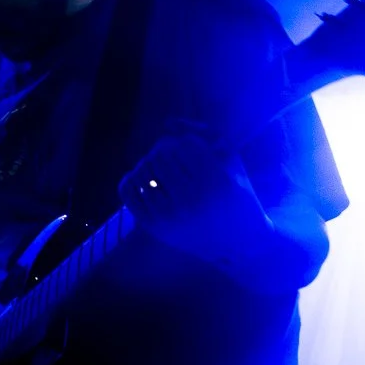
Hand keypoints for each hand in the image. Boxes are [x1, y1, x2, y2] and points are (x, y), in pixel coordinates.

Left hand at [120, 121, 273, 265]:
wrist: (237, 242)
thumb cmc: (234, 190)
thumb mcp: (230, 157)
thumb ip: (202, 131)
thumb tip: (167, 123)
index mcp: (215, 183)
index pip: (184, 144)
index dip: (187, 141)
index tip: (194, 151)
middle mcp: (190, 202)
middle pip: (159, 154)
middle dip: (165, 149)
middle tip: (174, 157)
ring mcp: (169, 217)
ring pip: (141, 170)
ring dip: (149, 162)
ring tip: (163, 169)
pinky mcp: (153, 227)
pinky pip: (127, 189)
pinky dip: (132, 177)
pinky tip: (147, 180)